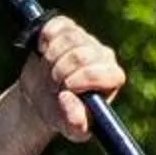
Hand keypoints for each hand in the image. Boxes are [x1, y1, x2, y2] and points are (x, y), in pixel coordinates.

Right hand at [18, 16, 124, 141]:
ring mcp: (86, 39)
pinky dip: (45, 39)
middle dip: (61, 72)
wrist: (42, 97)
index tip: (66, 90)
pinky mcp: (68, 27)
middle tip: (54, 86)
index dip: (83, 79)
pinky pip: (56, 26)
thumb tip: (67, 100)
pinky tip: (44, 52)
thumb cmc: (62, 114)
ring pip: (68, 39)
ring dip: (50, 59)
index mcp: (112, 78)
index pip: (104, 72)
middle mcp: (103, 55)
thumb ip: (75, 123)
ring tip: (49, 73)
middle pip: (82, 55)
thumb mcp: (71, 129)